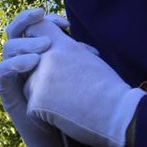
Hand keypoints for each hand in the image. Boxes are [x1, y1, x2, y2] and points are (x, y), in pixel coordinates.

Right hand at [0, 8, 67, 146]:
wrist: (62, 144)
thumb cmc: (70, 109)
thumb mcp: (74, 79)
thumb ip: (77, 64)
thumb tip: (91, 50)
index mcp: (35, 54)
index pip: (32, 27)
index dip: (44, 20)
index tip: (65, 23)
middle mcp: (21, 62)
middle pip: (15, 32)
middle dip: (27, 22)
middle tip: (46, 25)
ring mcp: (13, 77)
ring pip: (8, 48)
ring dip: (26, 43)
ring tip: (45, 46)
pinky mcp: (7, 93)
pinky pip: (3, 72)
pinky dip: (16, 63)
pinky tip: (33, 62)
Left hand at [23, 17, 142, 146]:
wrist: (117, 113)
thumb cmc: (109, 88)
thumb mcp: (87, 58)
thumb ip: (66, 50)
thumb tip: (51, 48)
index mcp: (62, 44)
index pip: (36, 29)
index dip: (36, 38)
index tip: (45, 48)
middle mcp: (47, 57)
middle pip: (30, 63)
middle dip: (42, 76)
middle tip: (66, 89)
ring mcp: (39, 78)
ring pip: (29, 87)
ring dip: (42, 97)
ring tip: (69, 104)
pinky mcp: (36, 101)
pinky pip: (31, 109)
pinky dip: (45, 116)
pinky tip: (65, 117)